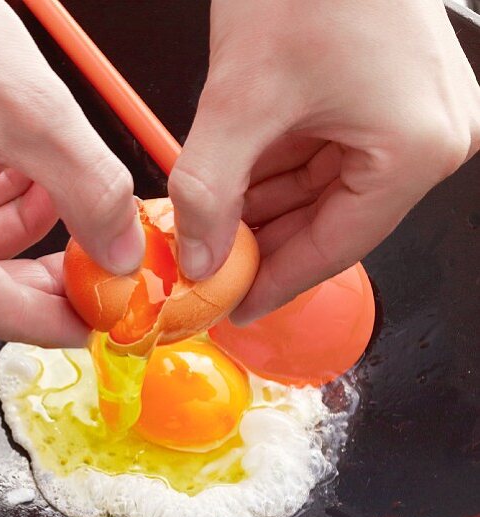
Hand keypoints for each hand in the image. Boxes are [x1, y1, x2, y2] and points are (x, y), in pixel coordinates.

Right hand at [0, 0, 144, 346]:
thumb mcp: (35, 114)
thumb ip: (93, 196)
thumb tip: (118, 249)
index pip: (4, 318)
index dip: (67, 318)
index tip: (102, 311)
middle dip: (39, 272)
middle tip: (91, 250)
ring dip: (9, 233)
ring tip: (50, 184)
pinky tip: (2, 170)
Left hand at [168, 0, 479, 323]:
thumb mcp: (241, 100)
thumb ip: (210, 191)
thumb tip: (197, 257)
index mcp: (416, 149)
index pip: (334, 249)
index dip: (272, 283)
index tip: (227, 307)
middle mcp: (430, 138)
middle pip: (329, 223)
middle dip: (258, 244)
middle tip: (203, 269)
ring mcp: (411, 116)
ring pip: (321, 193)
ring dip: (260, 211)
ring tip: (202, 229)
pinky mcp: (385, 97)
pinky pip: (324, 156)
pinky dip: (273, 174)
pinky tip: (225, 187)